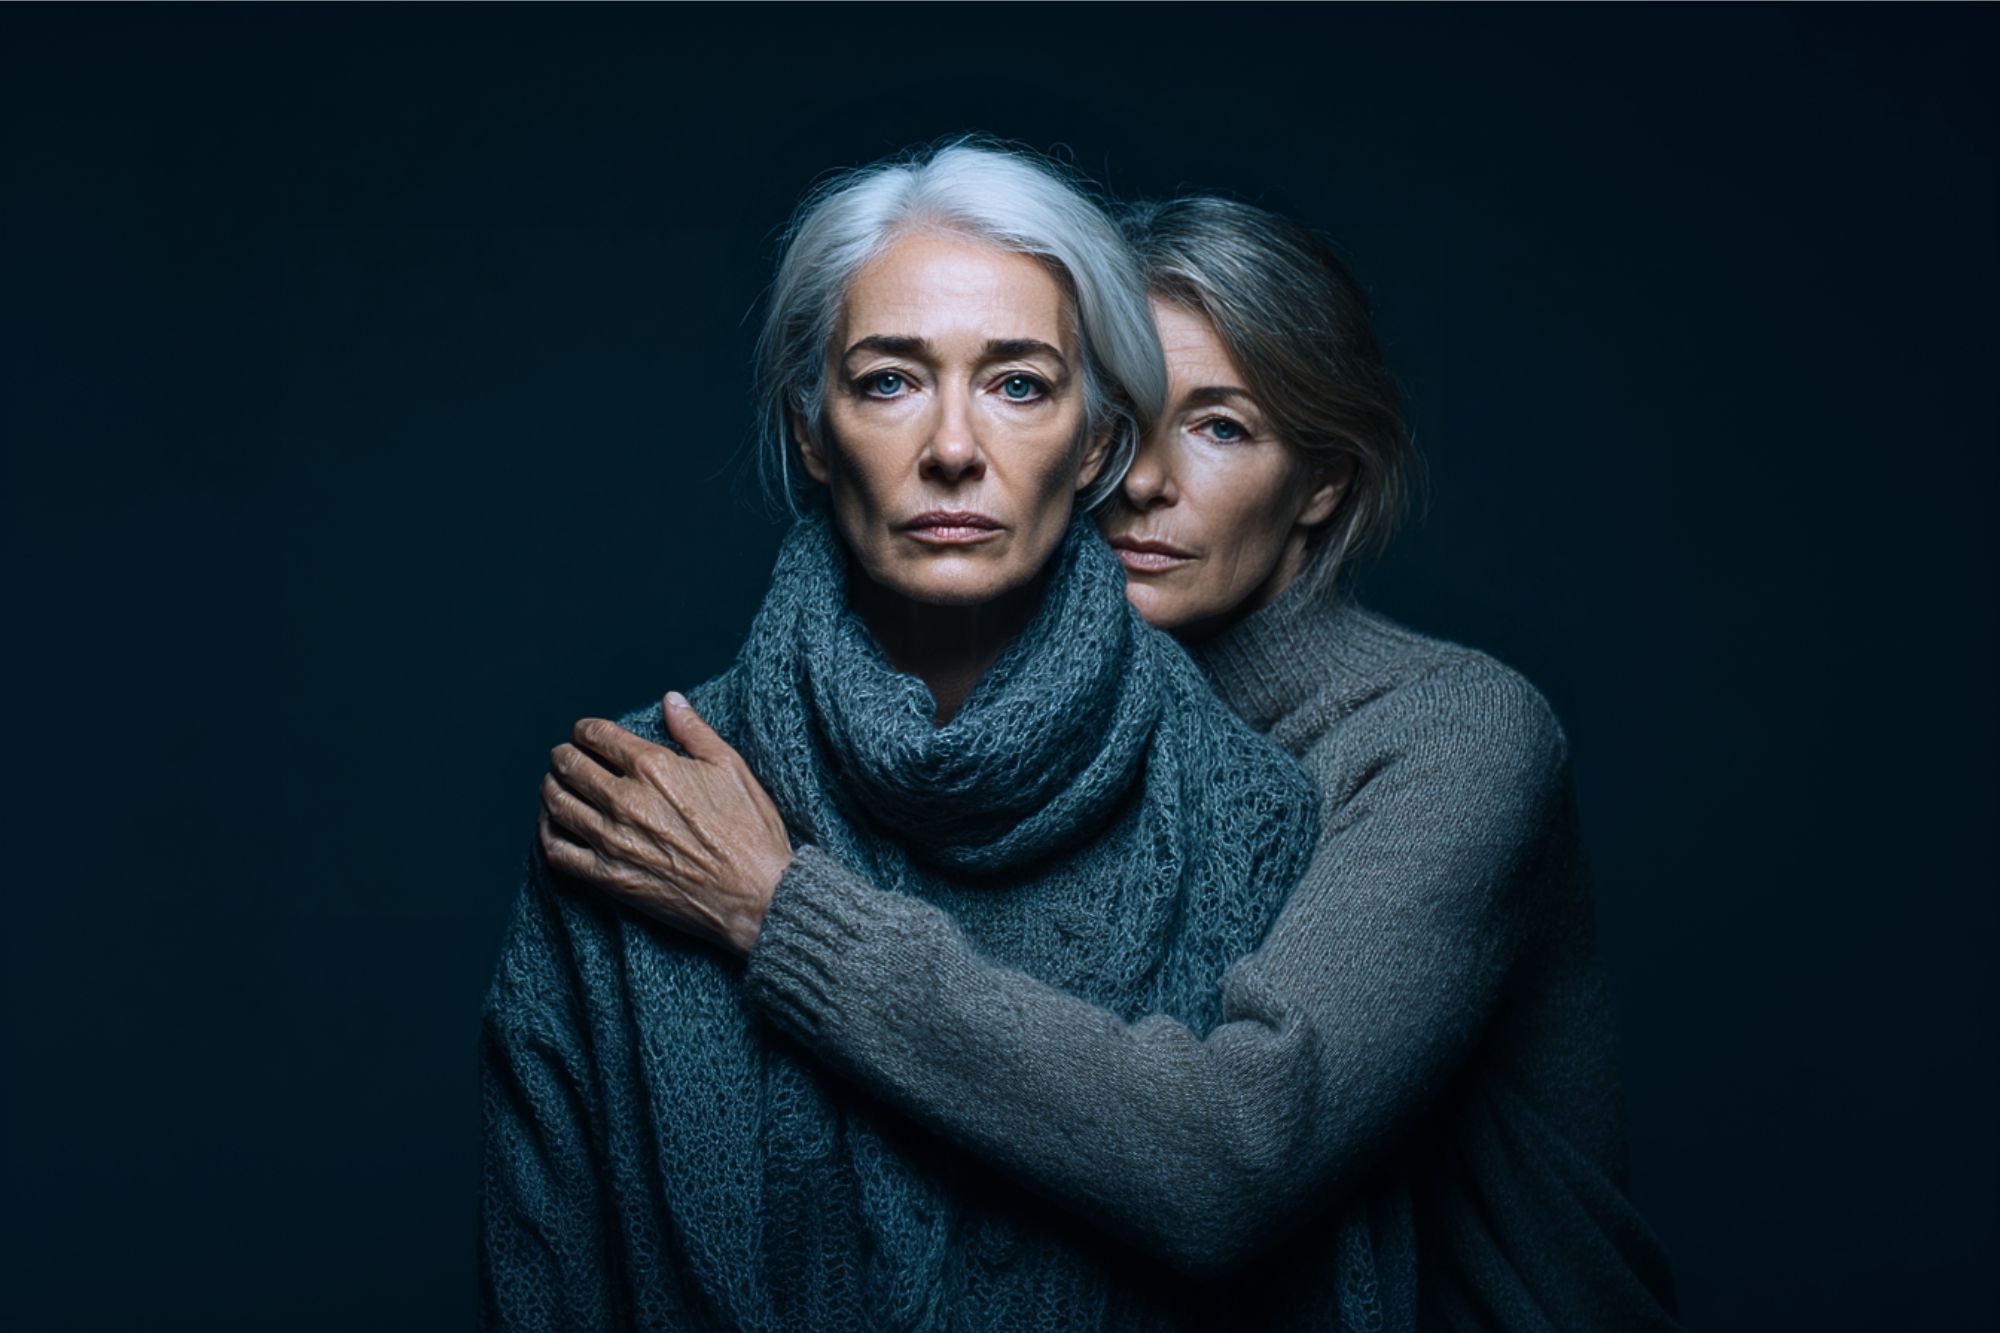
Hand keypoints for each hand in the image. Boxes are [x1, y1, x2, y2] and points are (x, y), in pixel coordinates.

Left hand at [539, 692, 792, 956]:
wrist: (757, 895)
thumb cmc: (750, 832)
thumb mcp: (731, 767)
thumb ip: (694, 731)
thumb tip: (671, 700)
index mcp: (654, 768)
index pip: (598, 736)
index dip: (585, 730)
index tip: (584, 733)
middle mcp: (625, 800)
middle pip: (570, 767)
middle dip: (563, 756)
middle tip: (564, 756)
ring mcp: (613, 840)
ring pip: (557, 805)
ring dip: (550, 788)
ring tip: (554, 785)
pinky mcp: (609, 877)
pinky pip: (558, 852)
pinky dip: (547, 833)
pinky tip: (552, 825)